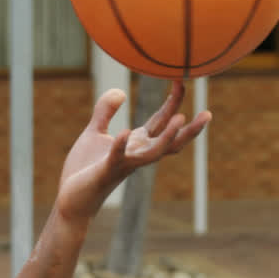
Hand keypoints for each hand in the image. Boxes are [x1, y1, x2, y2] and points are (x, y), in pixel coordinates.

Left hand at [56, 80, 209, 223]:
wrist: (71, 197)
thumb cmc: (85, 168)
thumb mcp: (94, 132)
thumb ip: (105, 111)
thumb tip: (120, 92)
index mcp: (135, 143)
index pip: (161, 122)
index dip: (172, 103)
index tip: (181, 81)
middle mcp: (136, 154)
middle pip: (170, 141)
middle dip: (189, 129)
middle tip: (208, 113)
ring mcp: (124, 163)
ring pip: (154, 152)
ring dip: (168, 137)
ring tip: (180, 119)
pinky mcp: (106, 170)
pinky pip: (117, 157)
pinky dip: (121, 145)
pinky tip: (125, 132)